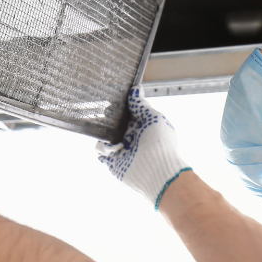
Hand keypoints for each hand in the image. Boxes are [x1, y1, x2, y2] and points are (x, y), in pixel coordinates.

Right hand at [96, 88, 191, 208]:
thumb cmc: (161, 144)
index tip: (112, 99)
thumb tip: (135, 89)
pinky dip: (103, 149)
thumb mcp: (153, 118)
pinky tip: (115, 150)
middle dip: (107, 119)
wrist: (158, 172)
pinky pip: (100, 150)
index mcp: (142, 124)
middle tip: (106, 117)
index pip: (127, 111)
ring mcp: (122, 148)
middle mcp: (131, 135)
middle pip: (113, 122)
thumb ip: (141, 105)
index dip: (119, 105)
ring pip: (104, 135)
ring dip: (106, 136)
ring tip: (118, 143)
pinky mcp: (113, 161)